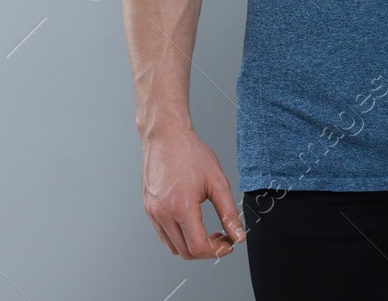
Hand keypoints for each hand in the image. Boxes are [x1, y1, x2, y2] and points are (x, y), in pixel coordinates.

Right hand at [141, 125, 246, 259]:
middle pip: (185, 252)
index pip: (198, 247)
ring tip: (207, 232)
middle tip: (221, 238)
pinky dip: (179, 237)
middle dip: (207, 250)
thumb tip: (239, 236)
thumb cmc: (190, 154)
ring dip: (192, 246)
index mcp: (181, 206)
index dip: (217, 250)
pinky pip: (163, 235)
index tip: (228, 243)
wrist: (166, 136)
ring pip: (173, 246)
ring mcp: (153, 212)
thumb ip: (229, 213)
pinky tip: (191, 224)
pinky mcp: (148, 209)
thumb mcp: (217, 182)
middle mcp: (163, 212)